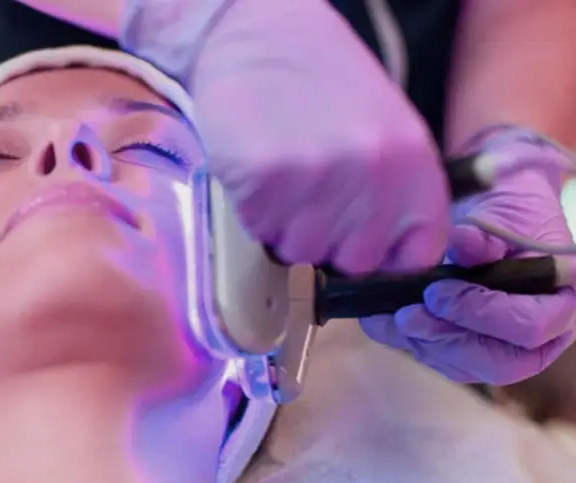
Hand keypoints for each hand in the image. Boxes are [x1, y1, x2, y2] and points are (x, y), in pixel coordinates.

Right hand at [187, 1, 449, 273]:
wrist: (262, 35)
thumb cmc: (322, 84)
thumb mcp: (385, 132)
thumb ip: (394, 194)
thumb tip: (382, 257)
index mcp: (415, 164)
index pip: (416, 255)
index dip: (383, 254)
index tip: (359, 241)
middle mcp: (374, 175)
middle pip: (353, 261)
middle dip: (327, 238)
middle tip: (310, 193)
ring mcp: (319, 178)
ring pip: (299, 250)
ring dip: (284, 224)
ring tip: (282, 175)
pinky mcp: (265, 178)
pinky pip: (257, 228)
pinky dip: (251, 208)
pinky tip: (257, 168)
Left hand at [360, 139, 575, 384]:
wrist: (492, 218)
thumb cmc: (507, 215)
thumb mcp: (503, 216)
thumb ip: (487, 236)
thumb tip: (464, 243)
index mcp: (563, 300)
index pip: (530, 327)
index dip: (482, 314)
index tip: (438, 292)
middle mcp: (544, 335)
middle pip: (499, 362)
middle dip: (446, 340)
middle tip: (406, 317)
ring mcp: (508, 348)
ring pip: (466, 367)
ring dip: (422, 345)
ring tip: (388, 320)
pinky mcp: (474, 351)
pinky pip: (444, 361)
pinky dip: (410, 343)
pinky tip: (383, 324)